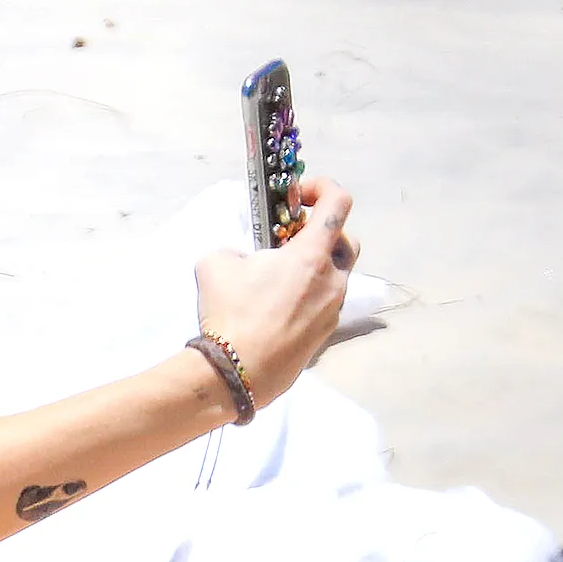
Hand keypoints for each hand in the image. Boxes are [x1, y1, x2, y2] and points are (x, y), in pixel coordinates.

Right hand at [193, 176, 358, 407]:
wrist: (236, 372)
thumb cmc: (230, 314)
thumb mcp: (215, 265)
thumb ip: (236, 251)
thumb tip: (243, 260)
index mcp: (311, 255)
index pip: (338, 203)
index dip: (323, 188)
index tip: (299, 197)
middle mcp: (332, 280)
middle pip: (346, 241)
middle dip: (323, 235)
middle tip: (291, 244)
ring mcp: (333, 310)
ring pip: (336, 277)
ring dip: (315, 270)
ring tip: (281, 283)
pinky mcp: (325, 335)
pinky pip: (324, 306)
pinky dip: (308, 300)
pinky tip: (278, 312)